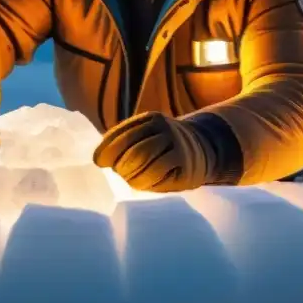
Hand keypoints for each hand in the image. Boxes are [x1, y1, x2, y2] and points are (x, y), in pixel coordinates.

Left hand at [93, 112, 215, 191]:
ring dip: (130, 174)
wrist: (203, 150)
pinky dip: (144, 181)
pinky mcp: (183, 160)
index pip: (121, 133)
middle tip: (119, 172)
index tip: (99, 161)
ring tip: (130, 179)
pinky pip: (156, 172)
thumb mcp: (148, 138)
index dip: (106, 149)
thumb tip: (100, 159)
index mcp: (150, 119)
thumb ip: (126, 144)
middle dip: (119, 164)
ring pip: (141, 159)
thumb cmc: (165, 149)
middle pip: (130, 147)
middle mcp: (163, 126)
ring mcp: (175, 142)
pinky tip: (144, 183)